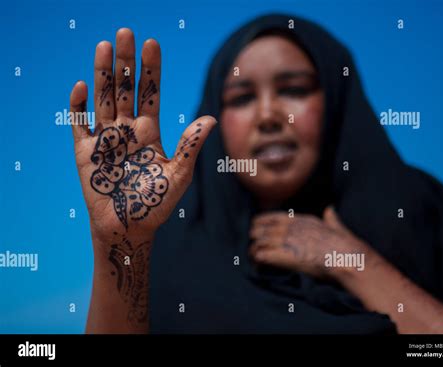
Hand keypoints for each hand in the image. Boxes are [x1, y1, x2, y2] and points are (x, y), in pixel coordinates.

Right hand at [70, 29, 215, 241]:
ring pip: (102, 99)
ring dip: (102, 73)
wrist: (128, 228)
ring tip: (104, 46)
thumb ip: (190, 147)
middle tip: (125, 33)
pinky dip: (79, 106)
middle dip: (125, 62)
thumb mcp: (178, 176)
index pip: (150, 93)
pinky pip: (79, 124)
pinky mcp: (85, 153)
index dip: (151, 69)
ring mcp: (105, 139)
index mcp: (149, 132)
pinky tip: (82, 86)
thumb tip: (210, 119)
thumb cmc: (155, 206)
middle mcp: (127, 130)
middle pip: (125, 89)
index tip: (151, 43)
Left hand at [249, 207, 370, 278]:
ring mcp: (285, 240)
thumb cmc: (344, 246)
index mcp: (300, 220)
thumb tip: (330, 209)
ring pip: (258, 242)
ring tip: (253, 257)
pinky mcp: (283, 256)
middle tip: (254, 246)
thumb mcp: (336, 226)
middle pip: (260, 229)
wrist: (346, 258)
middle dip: (255, 237)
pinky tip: (258, 264)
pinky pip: (261, 255)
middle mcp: (290, 228)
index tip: (255, 227)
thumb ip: (330, 218)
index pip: (271, 217)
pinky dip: (257, 260)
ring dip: (254, 250)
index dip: (260, 223)